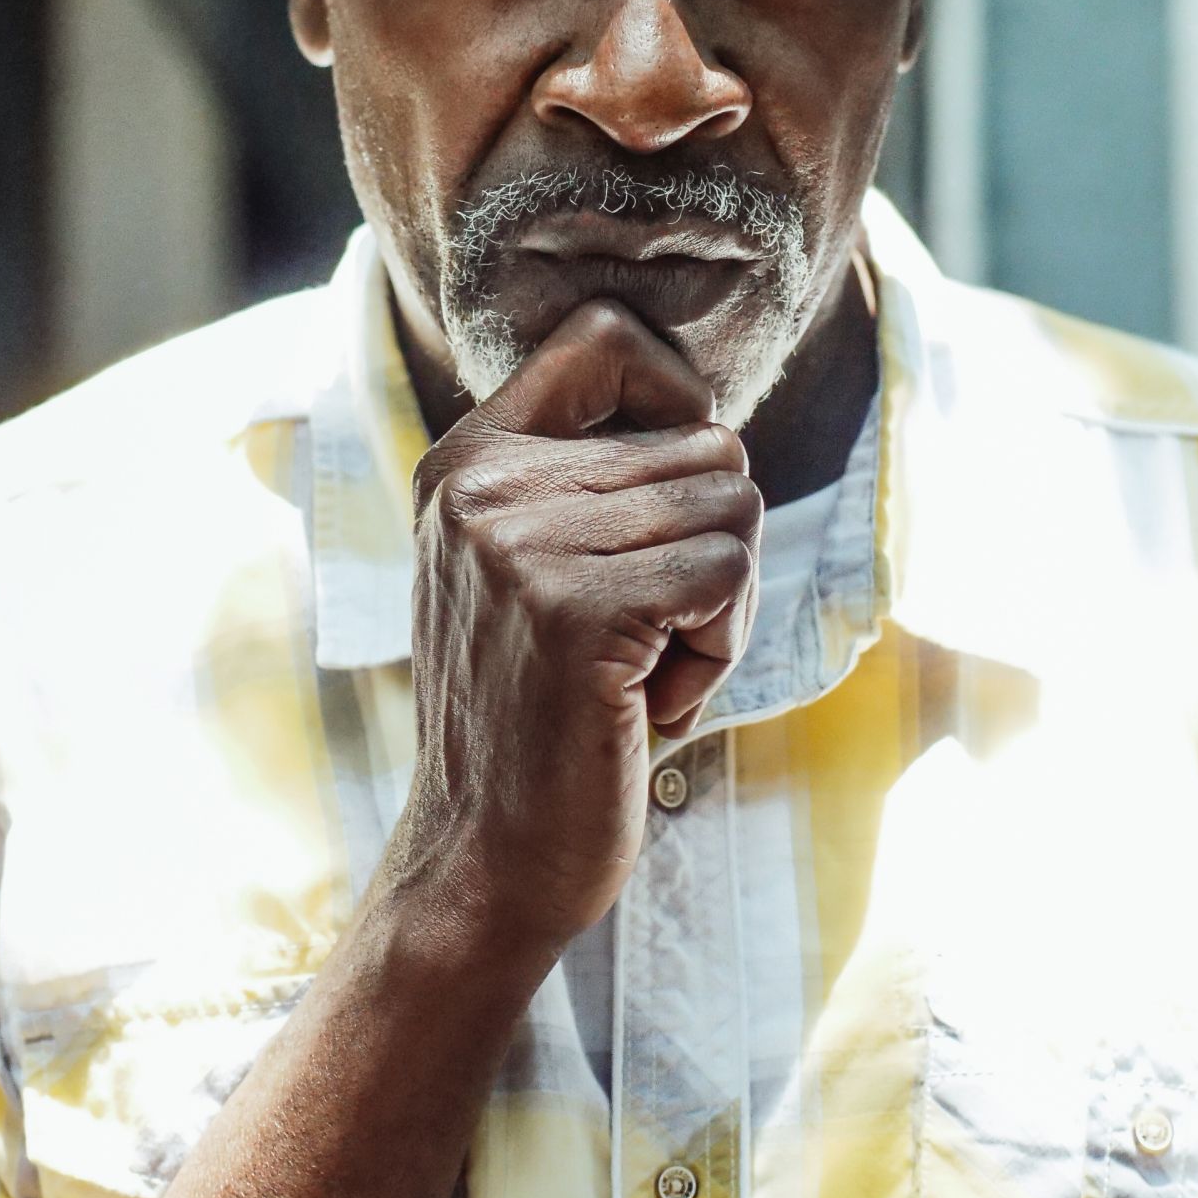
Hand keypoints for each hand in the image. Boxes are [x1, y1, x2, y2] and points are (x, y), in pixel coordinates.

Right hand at [388, 299, 761, 952]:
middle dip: (714, 546)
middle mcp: (481, 485)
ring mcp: (520, 543)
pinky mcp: (574, 608)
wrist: (482, 860)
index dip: (676, 397)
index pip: (604, 336)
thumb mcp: (524, 570)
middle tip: (652, 633)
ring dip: (721, 605)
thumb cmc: (536, 717)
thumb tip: (713, 421)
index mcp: (465, 461)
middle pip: (706, 444)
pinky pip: (728, 577)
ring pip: (732, 506)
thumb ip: (586, 482)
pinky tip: (652, 701)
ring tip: (646, 668)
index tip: (675, 495)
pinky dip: (719, 650)